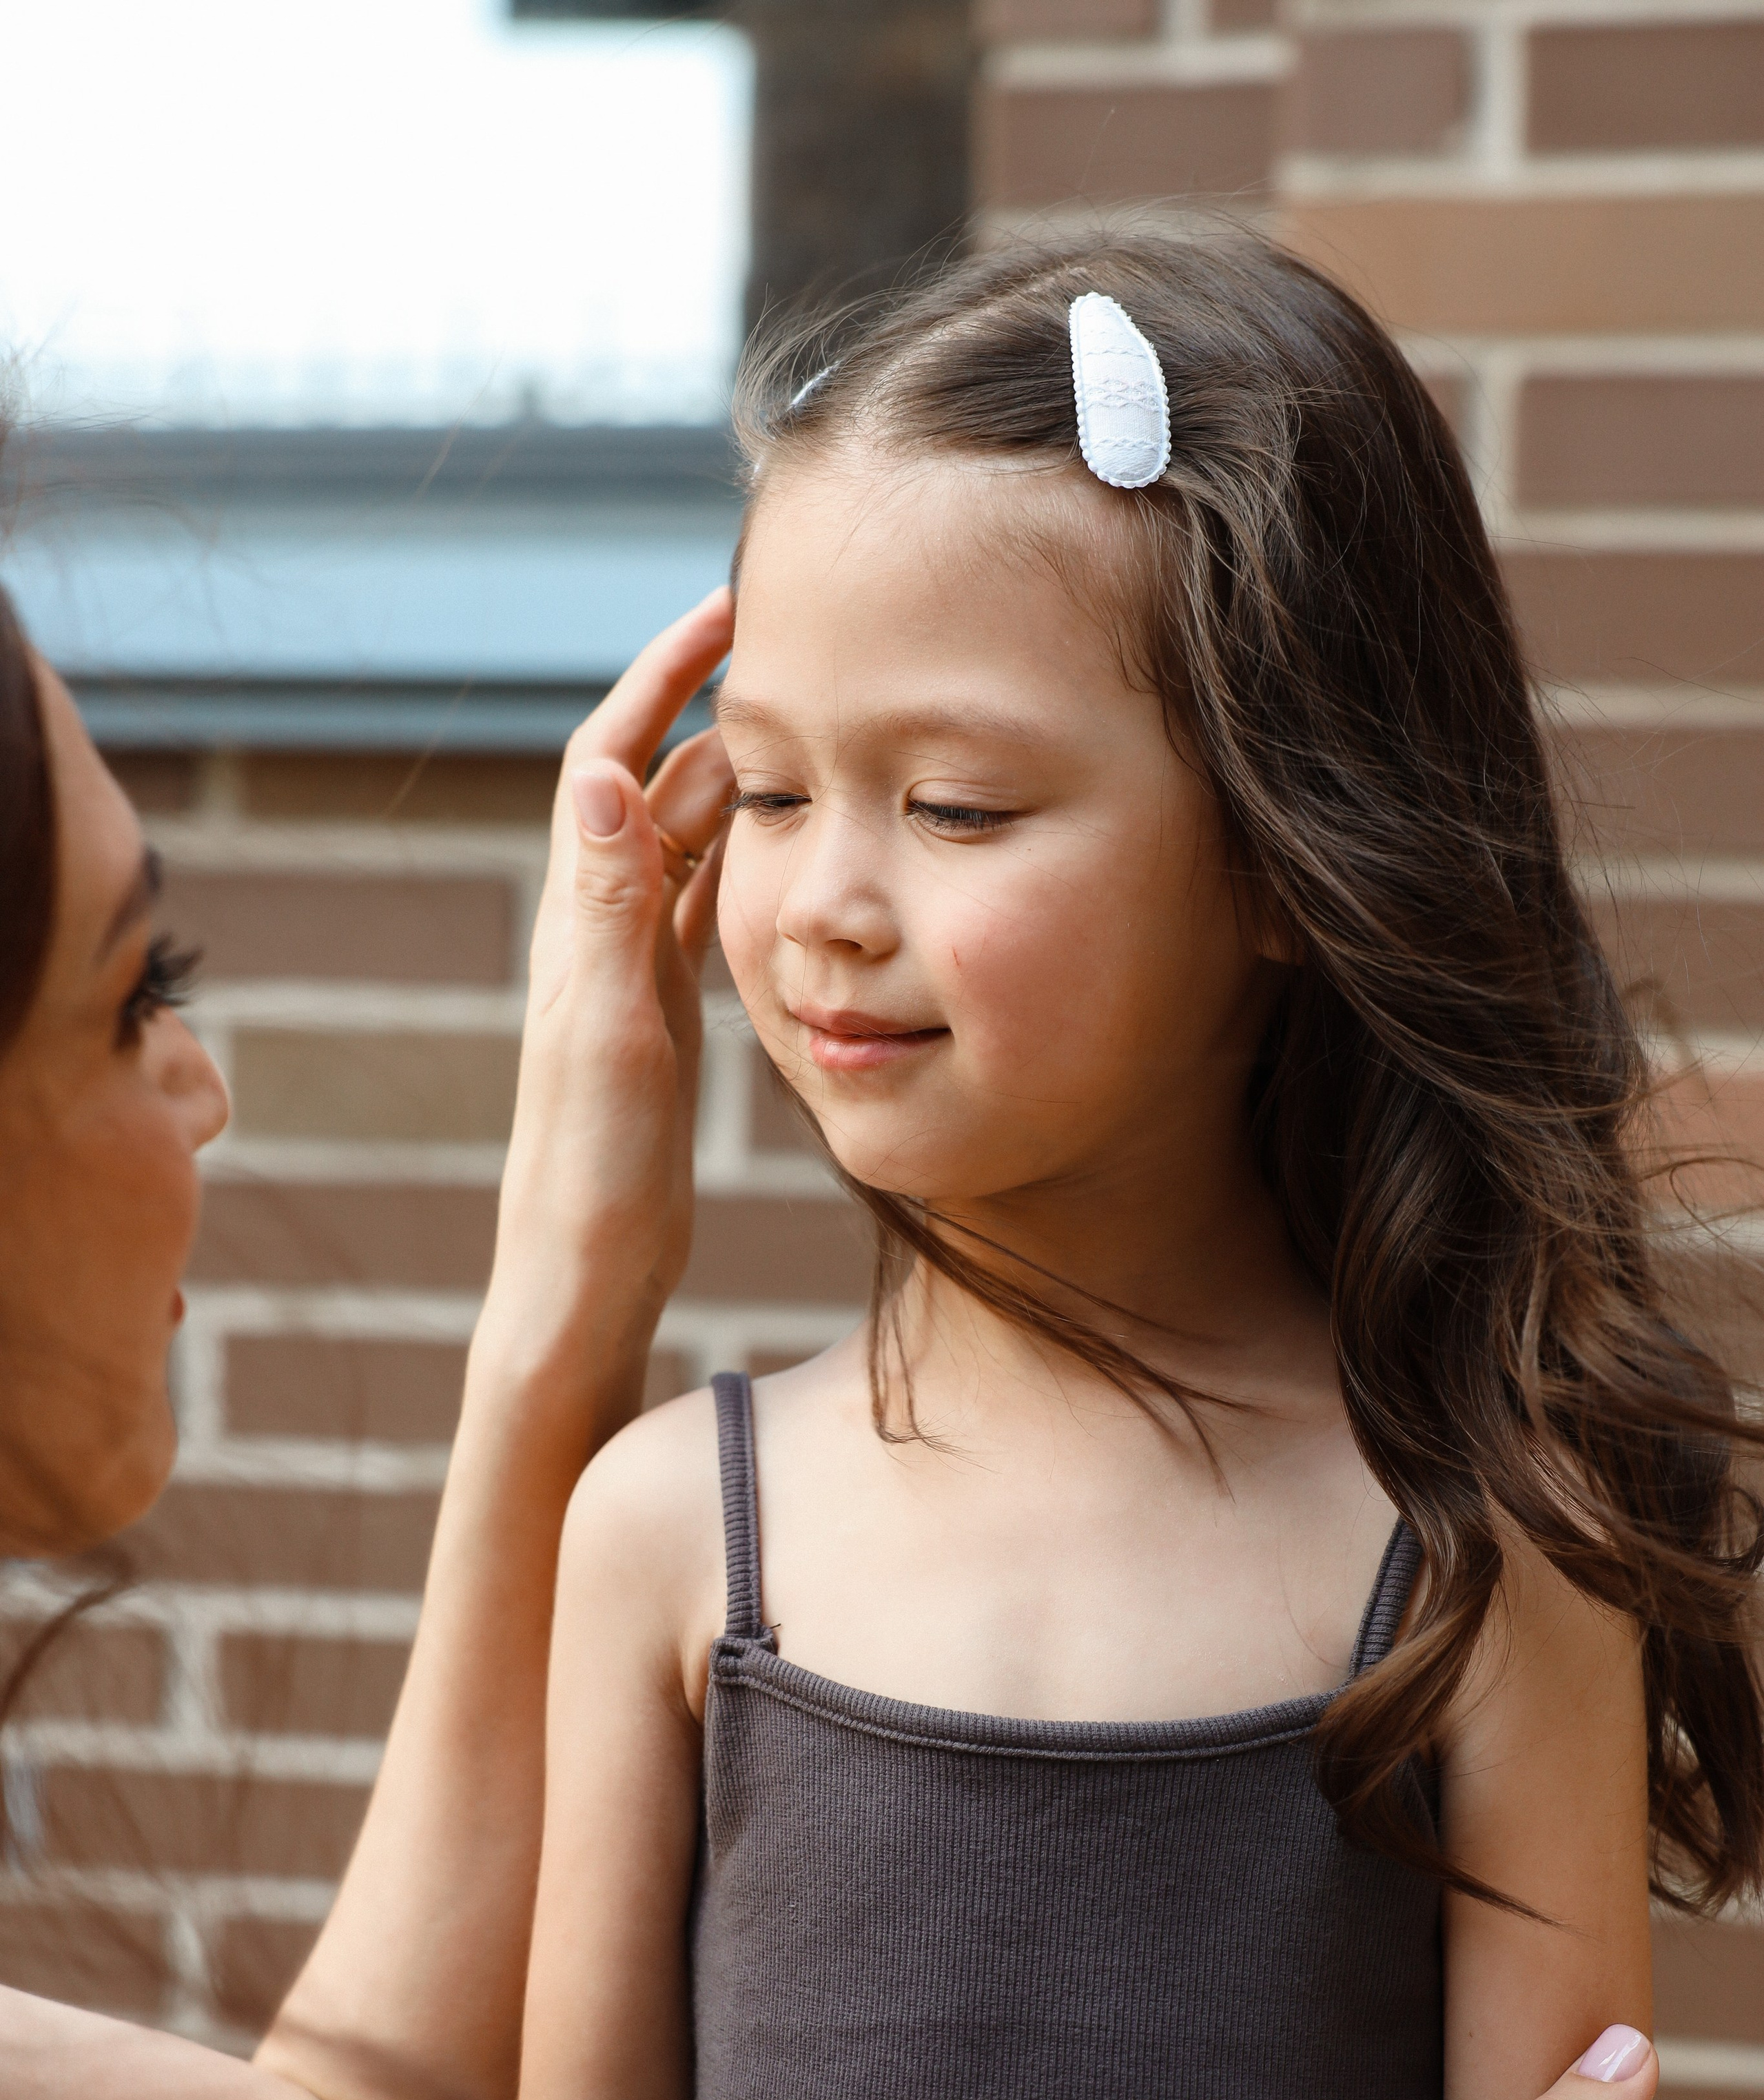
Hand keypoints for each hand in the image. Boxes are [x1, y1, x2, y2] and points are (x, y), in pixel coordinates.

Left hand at [473, 587, 735, 1437]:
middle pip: (659, 787)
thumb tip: (596, 770)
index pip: (611, 759)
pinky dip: (744, 864)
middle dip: (718, 710)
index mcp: (579, 923)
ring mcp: (629, 974)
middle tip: (803, 656)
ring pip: (689, 846)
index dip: (661, 676)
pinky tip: (790, 850)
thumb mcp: (610, 1033)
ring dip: (739, 782)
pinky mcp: (660, 1018)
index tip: (727, 609)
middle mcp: (596, 933)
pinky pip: (704, 913)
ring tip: (814, 731)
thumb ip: (609, 905)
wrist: (582, 1278)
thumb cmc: (593, 1176)